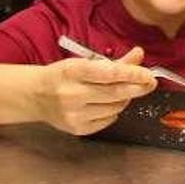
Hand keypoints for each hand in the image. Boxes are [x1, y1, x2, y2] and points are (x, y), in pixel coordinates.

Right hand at [35, 47, 156, 134]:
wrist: (35, 96)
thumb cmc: (63, 76)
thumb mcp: (85, 62)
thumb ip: (115, 61)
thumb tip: (140, 54)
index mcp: (72, 71)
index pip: (109, 73)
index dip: (133, 74)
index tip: (149, 74)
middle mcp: (71, 94)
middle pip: (115, 93)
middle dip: (137, 88)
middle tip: (150, 83)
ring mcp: (73, 114)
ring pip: (115, 108)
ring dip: (125, 99)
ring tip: (122, 91)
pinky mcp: (77, 129)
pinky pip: (108, 120)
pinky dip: (114, 111)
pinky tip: (107, 104)